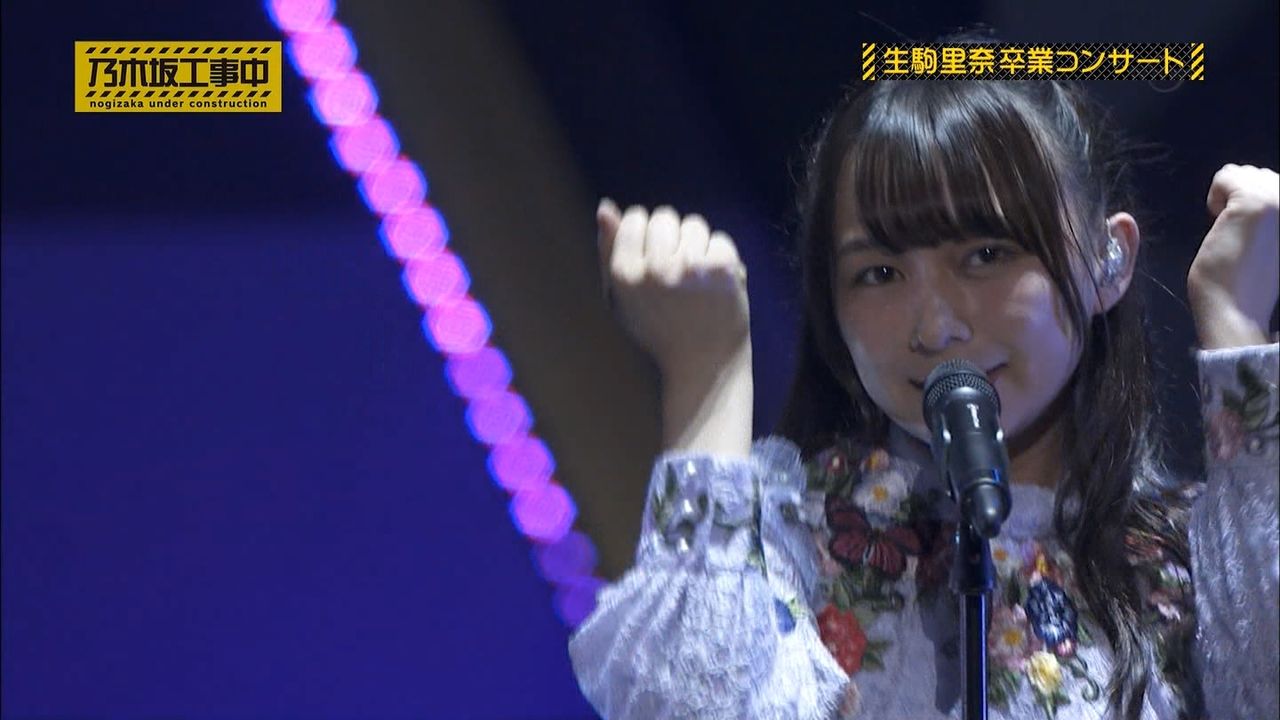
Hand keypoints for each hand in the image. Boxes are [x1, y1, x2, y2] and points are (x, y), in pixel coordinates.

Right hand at [597, 200, 751, 376]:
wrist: (703, 366)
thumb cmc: (658, 330)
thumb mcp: (621, 297)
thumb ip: (609, 251)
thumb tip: (605, 207)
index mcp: (623, 274)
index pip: (634, 217)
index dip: (645, 236)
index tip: (652, 263)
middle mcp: (653, 269)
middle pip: (664, 216)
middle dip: (672, 239)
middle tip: (675, 278)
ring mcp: (689, 268)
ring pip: (694, 224)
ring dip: (697, 248)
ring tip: (695, 284)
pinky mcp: (721, 269)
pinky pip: (720, 240)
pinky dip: (722, 261)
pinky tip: (716, 288)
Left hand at [1187, 164, 1278, 348]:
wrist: (1237, 310)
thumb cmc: (1249, 280)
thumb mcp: (1274, 236)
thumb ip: (1276, 212)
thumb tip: (1263, 182)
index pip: (1277, 182)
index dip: (1257, 203)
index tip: (1256, 234)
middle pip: (1261, 174)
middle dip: (1242, 197)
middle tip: (1242, 233)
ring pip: (1244, 172)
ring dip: (1229, 198)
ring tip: (1233, 230)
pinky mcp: (1255, 202)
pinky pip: (1225, 175)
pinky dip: (1214, 197)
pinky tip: (1219, 224)